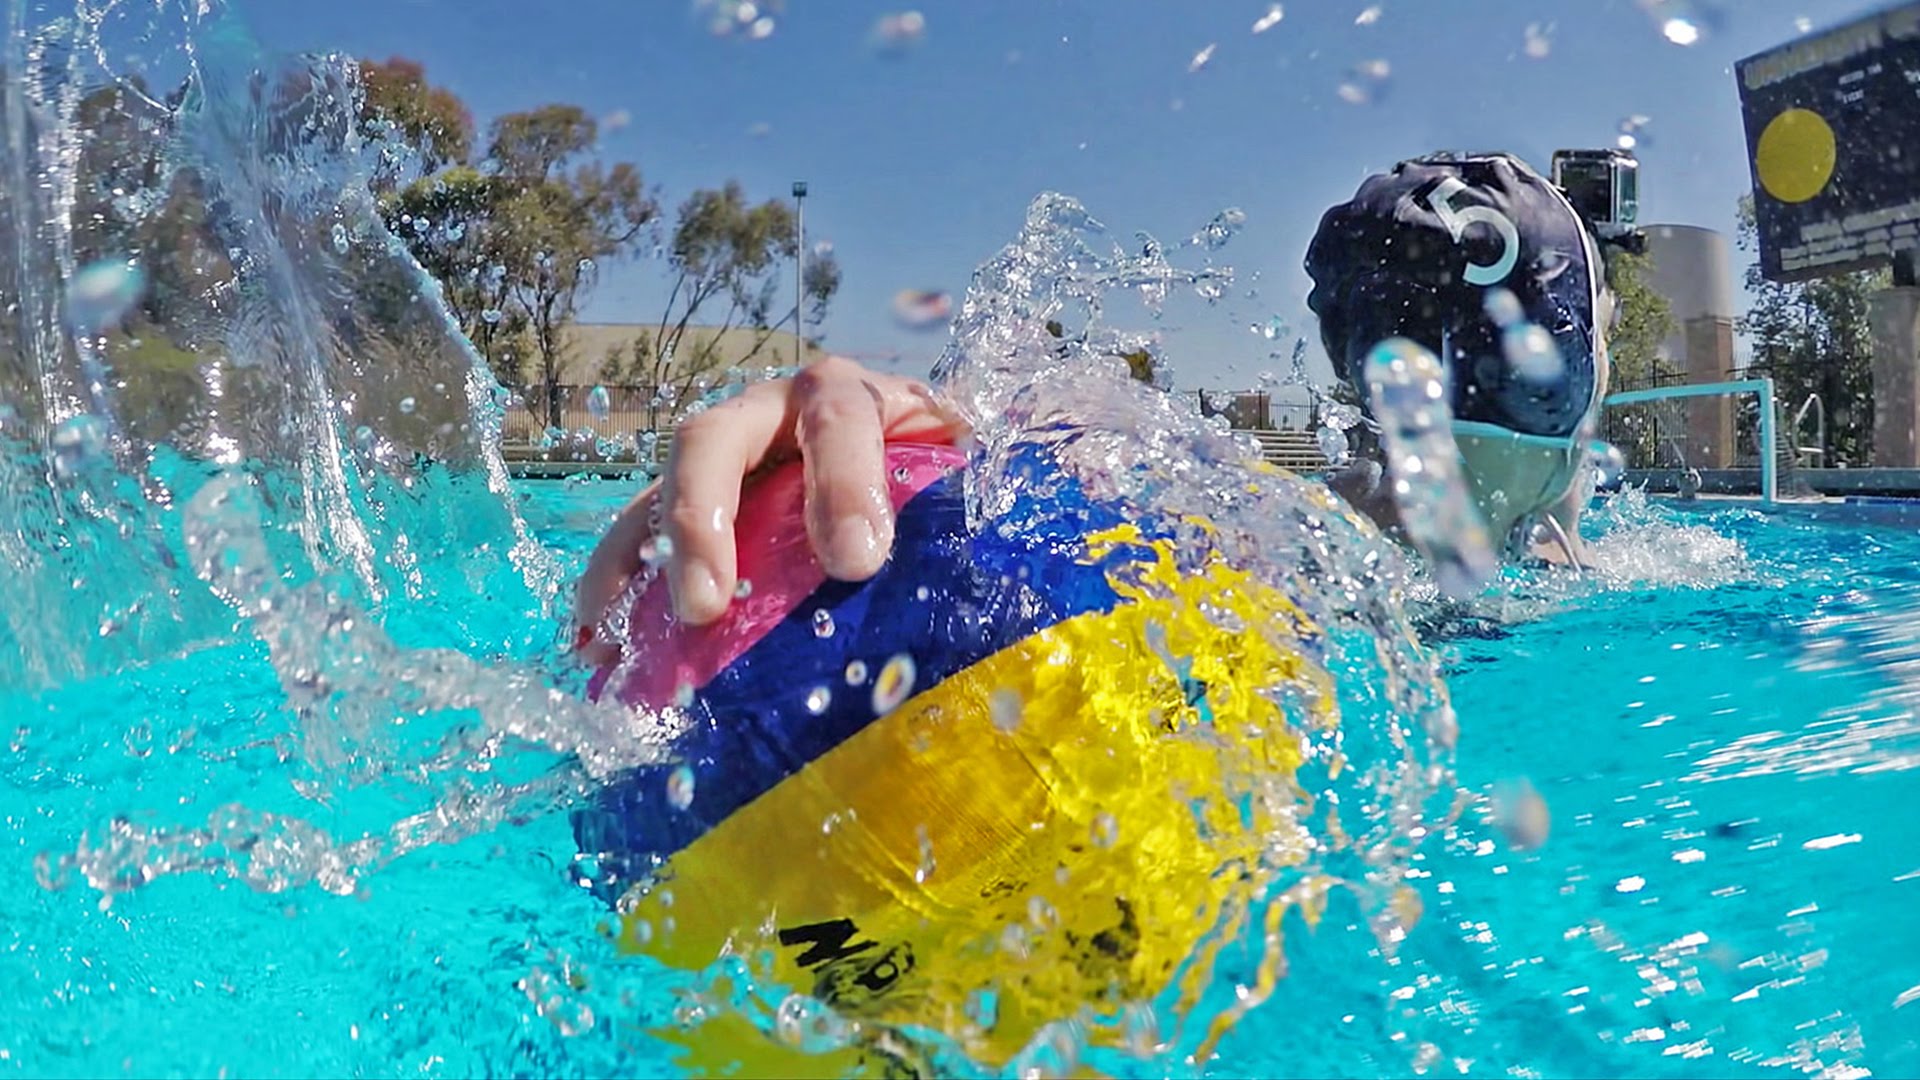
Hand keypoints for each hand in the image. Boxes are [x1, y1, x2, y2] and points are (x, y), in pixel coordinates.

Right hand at [572, 356, 966, 666]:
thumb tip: (1039, 534)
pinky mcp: (685, 502)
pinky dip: (612, 590)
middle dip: (702, 521)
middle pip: (713, 441)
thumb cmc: (933, 465)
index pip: (840, 423)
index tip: (855, 562)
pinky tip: (593, 648)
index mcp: (847, 396)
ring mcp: (718, 457)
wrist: (897, 445)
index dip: (843, 486)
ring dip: (634, 561)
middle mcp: (767, 413)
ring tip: (609, 635)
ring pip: (657, 488)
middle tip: (705, 607)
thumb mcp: (963, 460)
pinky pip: (635, 537)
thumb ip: (980, 485)